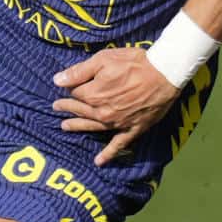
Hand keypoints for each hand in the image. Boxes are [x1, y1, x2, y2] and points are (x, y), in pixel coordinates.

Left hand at [53, 47, 179, 165]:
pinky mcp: (132, 129)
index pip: (75, 93)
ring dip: (78, 126)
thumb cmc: (134, 63)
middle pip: (80, 110)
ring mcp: (117, 123)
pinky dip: (108, 154)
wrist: (164, 74)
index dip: (71, 88)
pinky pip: (118, 144)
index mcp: (93, 94)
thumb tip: (57, 80)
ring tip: (65, 127)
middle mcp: (102, 112)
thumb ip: (79, 71)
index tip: (68, 86)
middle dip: (67, 107)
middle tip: (57, 107)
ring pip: (92, 126)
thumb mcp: (104, 59)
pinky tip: (99, 161)